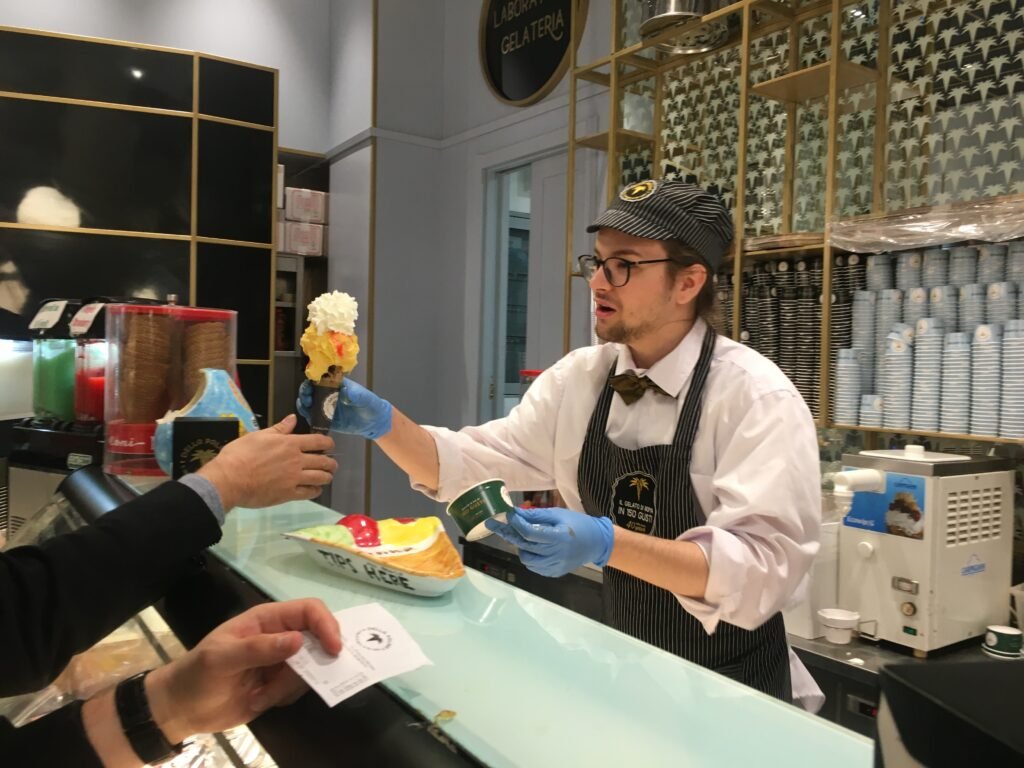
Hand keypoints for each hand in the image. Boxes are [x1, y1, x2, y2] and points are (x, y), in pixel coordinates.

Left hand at [146, 599, 341, 742]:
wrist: (181, 710)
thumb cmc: (196, 675)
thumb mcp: (221, 659)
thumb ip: (259, 649)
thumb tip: (299, 640)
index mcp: (267, 619)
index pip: (308, 610)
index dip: (326, 625)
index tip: (334, 649)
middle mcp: (280, 636)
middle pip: (317, 639)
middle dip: (312, 662)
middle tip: (297, 680)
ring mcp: (281, 662)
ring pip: (310, 668)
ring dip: (288, 686)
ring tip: (259, 695)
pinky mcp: (280, 685)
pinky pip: (299, 688)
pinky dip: (282, 698)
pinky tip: (257, 700)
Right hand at [197, 414, 336, 509]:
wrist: (229, 479)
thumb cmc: (239, 455)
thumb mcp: (258, 436)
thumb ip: (279, 429)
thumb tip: (293, 418)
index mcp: (290, 444)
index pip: (318, 442)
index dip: (329, 443)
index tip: (330, 446)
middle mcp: (297, 461)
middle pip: (324, 462)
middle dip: (331, 463)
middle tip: (331, 465)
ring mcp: (294, 478)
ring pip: (321, 478)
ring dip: (327, 477)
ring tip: (326, 477)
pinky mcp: (289, 494)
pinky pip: (310, 493)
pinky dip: (316, 490)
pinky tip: (315, 489)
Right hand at [297, 379, 392, 439]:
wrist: (376, 422)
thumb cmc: (372, 405)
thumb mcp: (366, 398)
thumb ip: (357, 394)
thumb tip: (346, 391)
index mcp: (338, 386)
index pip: (322, 379)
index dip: (313, 380)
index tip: (309, 384)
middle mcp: (331, 396)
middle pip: (313, 391)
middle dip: (306, 392)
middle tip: (306, 397)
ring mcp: (328, 408)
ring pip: (311, 403)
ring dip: (305, 403)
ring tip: (304, 405)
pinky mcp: (328, 420)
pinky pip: (315, 417)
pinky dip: (308, 416)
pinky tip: (307, 415)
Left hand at [485, 507, 613, 577]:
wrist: (596, 543)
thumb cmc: (577, 524)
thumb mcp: (558, 514)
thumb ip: (536, 516)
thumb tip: (515, 513)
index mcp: (559, 537)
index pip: (530, 533)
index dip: (515, 524)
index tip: (504, 515)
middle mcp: (556, 554)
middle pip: (524, 545)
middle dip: (508, 533)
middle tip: (494, 524)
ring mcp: (554, 566)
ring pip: (525, 558)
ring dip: (519, 546)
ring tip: (523, 536)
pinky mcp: (553, 573)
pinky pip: (533, 566)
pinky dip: (528, 555)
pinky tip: (533, 547)